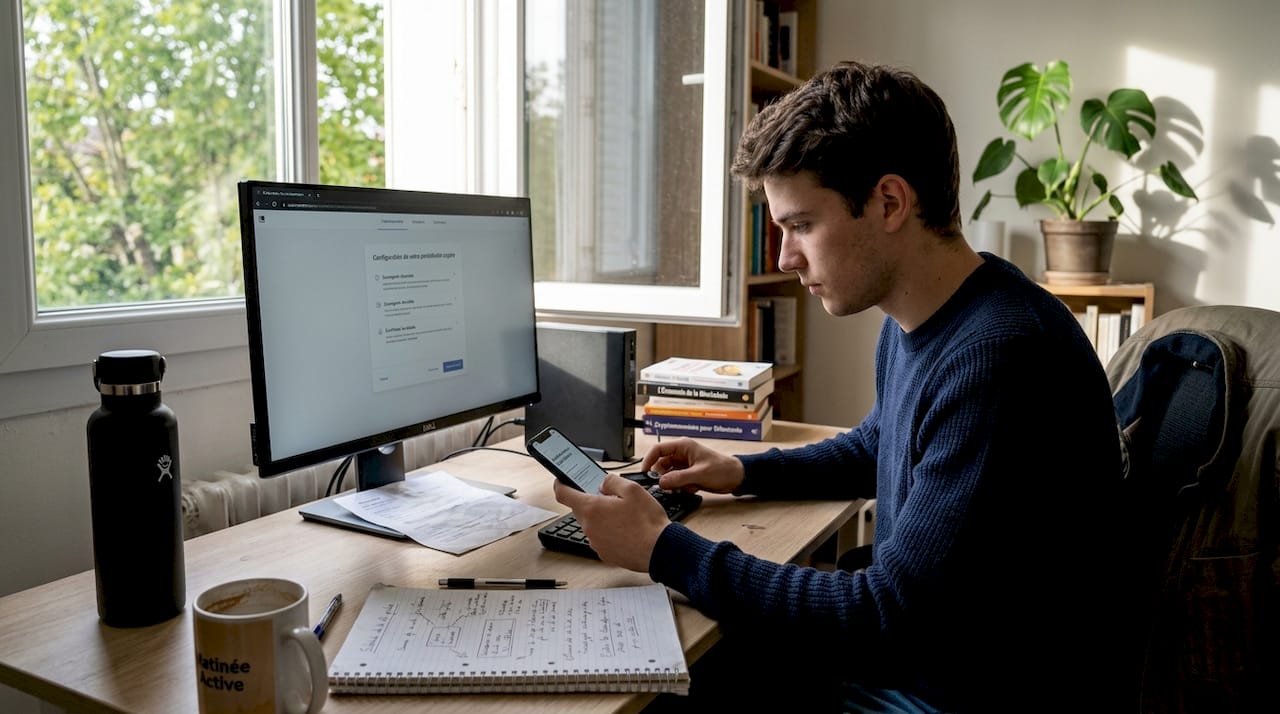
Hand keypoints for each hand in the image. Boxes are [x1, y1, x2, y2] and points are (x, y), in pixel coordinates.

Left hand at [552, 474, 669, 571]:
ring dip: (602, 518)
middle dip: (592, 502)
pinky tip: (627, 530)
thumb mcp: (632, 489)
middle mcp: (589, 527)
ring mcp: (595, 543)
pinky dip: (610, 533)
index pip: (563, 494)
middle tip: (611, 498)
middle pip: (580, 509)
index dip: (560, 484)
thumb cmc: (647, 521)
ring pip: (592, 525)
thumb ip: (612, 481)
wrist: (660, 550)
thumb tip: (603, 484)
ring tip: (624, 516)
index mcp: (591, 508)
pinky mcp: (605, 554)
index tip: (561, 480)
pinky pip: (601, 538)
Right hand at [640, 438, 744, 493]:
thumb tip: (661, 482)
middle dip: (662, 477)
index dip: (648, 460)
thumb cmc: (723, 469)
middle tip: (665, 487)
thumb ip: (679, 478)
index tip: (645, 473)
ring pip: (667, 475)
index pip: (658, 450)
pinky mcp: (688, 475)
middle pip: (660, 465)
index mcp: (683, 446)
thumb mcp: (699, 474)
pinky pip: (675, 482)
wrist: (736, 478)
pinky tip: (690, 489)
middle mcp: (681, 455)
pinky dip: (679, 488)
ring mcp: (684, 465)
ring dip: (671, 484)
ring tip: (681, 489)